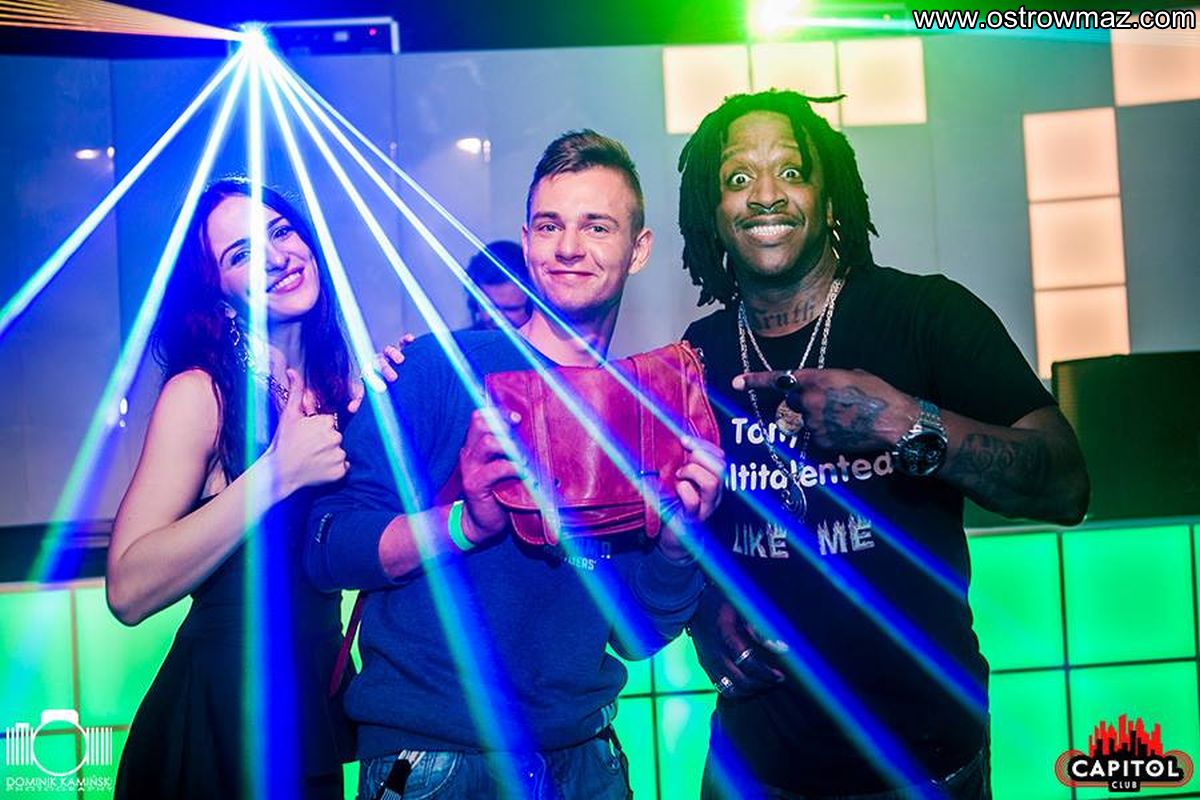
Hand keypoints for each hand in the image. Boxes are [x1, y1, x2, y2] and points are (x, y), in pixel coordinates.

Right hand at [267, 369, 347, 497]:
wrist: (279, 473)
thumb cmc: (283, 443)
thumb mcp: (289, 416)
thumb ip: (296, 392)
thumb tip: (293, 371)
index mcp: (325, 423)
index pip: (329, 422)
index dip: (318, 429)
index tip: (307, 436)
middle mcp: (335, 438)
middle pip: (336, 436)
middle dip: (325, 441)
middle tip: (309, 448)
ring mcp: (339, 456)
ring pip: (340, 451)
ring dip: (330, 454)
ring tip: (313, 459)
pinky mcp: (340, 472)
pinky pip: (343, 466)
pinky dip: (334, 468)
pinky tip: (319, 468)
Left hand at [347, 333, 414, 413]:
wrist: (393, 385)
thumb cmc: (382, 390)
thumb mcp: (371, 396)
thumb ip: (361, 401)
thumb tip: (351, 407)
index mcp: (372, 371)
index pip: (370, 371)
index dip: (373, 376)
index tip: (377, 384)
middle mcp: (381, 362)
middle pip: (380, 361)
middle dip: (385, 368)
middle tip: (393, 378)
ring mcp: (392, 356)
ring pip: (390, 350)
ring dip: (394, 354)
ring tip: (401, 361)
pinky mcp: (404, 351)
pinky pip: (403, 343)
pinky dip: (406, 340)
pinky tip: (411, 340)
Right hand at [457, 407, 523, 546]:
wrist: (480, 522)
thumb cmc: (498, 492)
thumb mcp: (502, 466)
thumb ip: (510, 450)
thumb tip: (535, 434)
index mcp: (475, 445)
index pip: (480, 417)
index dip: (499, 412)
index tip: (518, 418)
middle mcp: (470, 452)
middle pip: (481, 423)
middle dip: (504, 424)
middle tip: (521, 435)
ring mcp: (471, 468)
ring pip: (488, 442)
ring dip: (511, 445)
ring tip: (525, 457)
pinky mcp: (476, 484)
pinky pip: (497, 468)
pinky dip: (515, 468)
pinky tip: (526, 473)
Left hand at [659, 436, 724, 559]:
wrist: (673, 537)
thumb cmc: (675, 504)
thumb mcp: (680, 479)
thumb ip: (684, 462)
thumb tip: (680, 441)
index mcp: (714, 480)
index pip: (720, 456)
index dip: (704, 445)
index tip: (684, 440)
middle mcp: (715, 493)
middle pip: (721, 467)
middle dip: (700, 456)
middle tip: (683, 462)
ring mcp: (707, 506)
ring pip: (712, 482)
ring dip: (692, 472)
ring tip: (679, 476)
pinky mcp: (694, 518)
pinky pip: (693, 501)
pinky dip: (683, 490)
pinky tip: (676, 490)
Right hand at [690, 590, 783, 699]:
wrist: (694, 603)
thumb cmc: (722, 603)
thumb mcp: (743, 610)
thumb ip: (761, 631)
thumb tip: (782, 648)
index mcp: (725, 637)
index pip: (749, 664)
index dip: (766, 673)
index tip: (780, 676)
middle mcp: (715, 653)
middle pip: (740, 681)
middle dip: (761, 684)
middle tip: (776, 681)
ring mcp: (708, 661)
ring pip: (730, 689)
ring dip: (749, 690)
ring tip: (764, 684)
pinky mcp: (705, 665)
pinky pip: (721, 687)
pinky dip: (737, 690)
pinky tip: (748, 684)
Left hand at [732, 368, 918, 452]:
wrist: (894, 420)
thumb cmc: (877, 393)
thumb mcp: (850, 375)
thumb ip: (826, 379)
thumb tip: (817, 386)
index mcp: (816, 379)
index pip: (779, 380)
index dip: (756, 381)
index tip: (736, 382)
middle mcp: (810, 401)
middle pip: (793, 401)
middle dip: (805, 401)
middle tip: (831, 401)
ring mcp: (814, 423)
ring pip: (806, 419)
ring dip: (819, 416)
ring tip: (845, 415)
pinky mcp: (822, 441)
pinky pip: (817, 434)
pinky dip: (828, 431)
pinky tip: (846, 428)